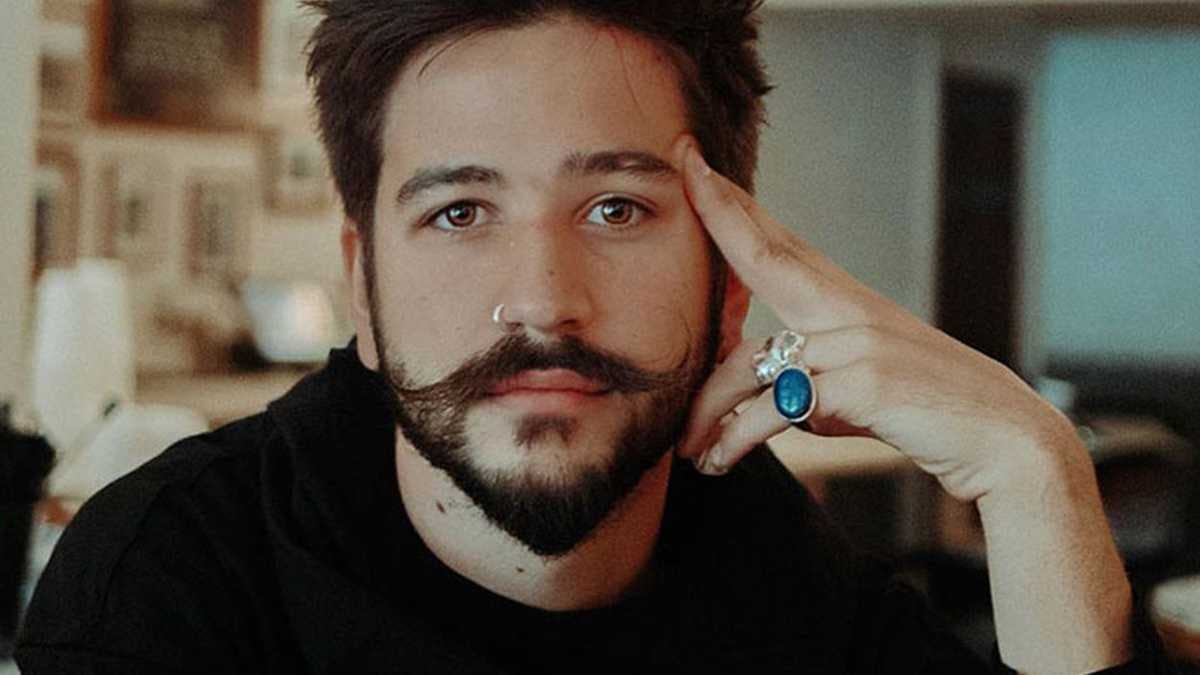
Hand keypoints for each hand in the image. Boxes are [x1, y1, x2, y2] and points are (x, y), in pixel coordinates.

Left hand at [676, 141, 1084, 502]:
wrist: (1008, 444)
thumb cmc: (934, 415)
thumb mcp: (864, 389)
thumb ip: (814, 382)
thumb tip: (773, 401)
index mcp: (848, 304)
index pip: (782, 245)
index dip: (738, 205)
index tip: (699, 166)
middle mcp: (850, 311)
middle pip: (769, 253)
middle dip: (719, 211)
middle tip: (680, 170)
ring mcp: (857, 342)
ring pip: (750, 363)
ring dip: (709, 411)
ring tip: (687, 447)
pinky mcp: (861, 384)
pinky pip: (773, 410)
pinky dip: (736, 438)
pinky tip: (716, 459)